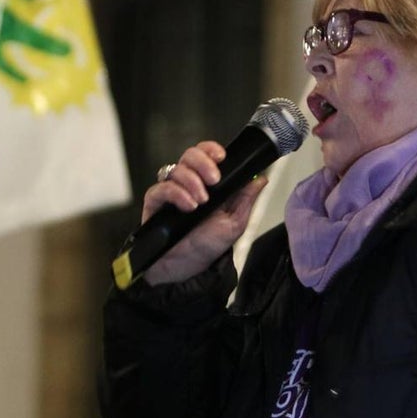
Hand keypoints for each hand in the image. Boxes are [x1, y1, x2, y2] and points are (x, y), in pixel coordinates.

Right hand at [141, 141, 266, 285]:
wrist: (187, 268)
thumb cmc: (208, 244)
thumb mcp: (235, 223)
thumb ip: (246, 199)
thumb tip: (261, 178)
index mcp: (207, 183)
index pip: (206, 154)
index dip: (211, 149)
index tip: (222, 157)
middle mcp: (188, 182)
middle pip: (189, 155)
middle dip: (203, 162)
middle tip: (214, 179)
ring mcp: (170, 191)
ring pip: (175, 169)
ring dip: (191, 181)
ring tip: (201, 201)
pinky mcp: (154, 203)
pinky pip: (161, 188)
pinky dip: (176, 193)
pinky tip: (188, 206)